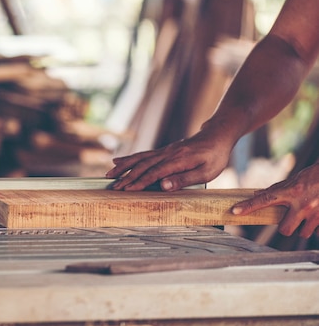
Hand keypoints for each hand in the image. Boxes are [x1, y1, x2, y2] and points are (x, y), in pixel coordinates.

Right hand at [106, 132, 232, 190]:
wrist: (217, 136)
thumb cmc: (215, 157)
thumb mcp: (206, 172)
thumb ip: (184, 179)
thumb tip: (164, 186)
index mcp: (178, 160)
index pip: (155, 173)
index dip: (140, 182)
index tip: (127, 190)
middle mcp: (167, 154)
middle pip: (143, 166)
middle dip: (127, 177)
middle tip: (114, 187)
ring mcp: (164, 151)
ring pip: (139, 159)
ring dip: (123, 167)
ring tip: (109, 175)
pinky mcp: (163, 150)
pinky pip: (143, 154)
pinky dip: (129, 158)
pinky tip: (118, 161)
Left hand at [231, 164, 318, 237]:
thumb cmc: (313, 177)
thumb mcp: (293, 180)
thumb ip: (276, 189)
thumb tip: (257, 194)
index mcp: (290, 192)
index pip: (264, 200)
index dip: (248, 206)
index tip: (235, 211)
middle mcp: (301, 204)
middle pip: (284, 230)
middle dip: (286, 227)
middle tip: (290, 219)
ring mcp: (315, 213)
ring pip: (302, 234)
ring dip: (302, 228)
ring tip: (307, 216)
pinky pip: (317, 233)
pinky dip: (316, 228)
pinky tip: (317, 218)